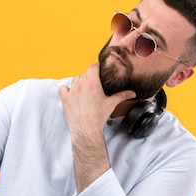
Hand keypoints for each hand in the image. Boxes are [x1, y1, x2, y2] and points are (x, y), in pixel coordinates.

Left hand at [59, 64, 135, 190]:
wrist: (86, 129)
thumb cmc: (99, 116)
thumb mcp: (112, 104)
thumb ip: (122, 96)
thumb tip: (132, 93)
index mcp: (93, 83)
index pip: (93, 66)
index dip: (96, 67)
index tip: (99, 70)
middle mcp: (81, 84)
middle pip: (84, 73)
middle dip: (90, 76)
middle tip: (95, 83)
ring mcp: (71, 91)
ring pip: (75, 79)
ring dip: (79, 81)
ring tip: (85, 89)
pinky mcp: (65, 98)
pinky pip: (63, 88)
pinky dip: (66, 89)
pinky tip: (72, 93)